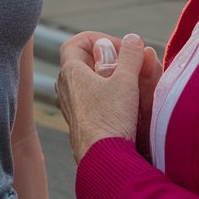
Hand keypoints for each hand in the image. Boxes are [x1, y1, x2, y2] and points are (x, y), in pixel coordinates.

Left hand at [56, 32, 159, 163]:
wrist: (103, 159)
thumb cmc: (110, 118)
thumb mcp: (126, 80)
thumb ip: (130, 55)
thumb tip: (133, 39)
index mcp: (70, 73)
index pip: (75, 43)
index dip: (98, 39)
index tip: (119, 48)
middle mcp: (65, 88)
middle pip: (83, 62)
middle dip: (107, 59)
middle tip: (127, 65)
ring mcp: (70, 108)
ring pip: (87, 83)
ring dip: (108, 78)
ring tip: (128, 84)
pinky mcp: (79, 124)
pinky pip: (89, 101)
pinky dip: (105, 96)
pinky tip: (122, 105)